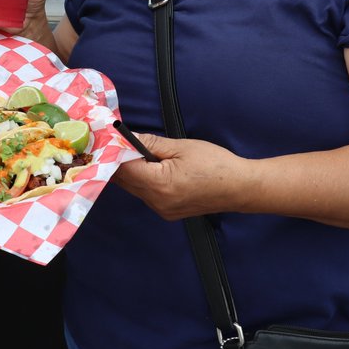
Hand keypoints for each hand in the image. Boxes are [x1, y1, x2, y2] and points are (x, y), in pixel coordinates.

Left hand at [112, 133, 246, 220]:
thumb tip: (127, 137)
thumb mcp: (181, 147)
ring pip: (134, 188)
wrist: (239, 188)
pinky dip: (141, 180)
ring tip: (129, 151)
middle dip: (117, 161)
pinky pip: (145, 194)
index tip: (108, 138)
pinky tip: (147, 167)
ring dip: (129, 171)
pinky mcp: (168, 212)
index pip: (123, 168)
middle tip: (113, 142)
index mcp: (159, 184)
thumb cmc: (214, 164)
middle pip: (124, 181)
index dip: (114, 152)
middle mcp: (156, 202)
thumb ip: (150, 143)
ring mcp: (162, 210)